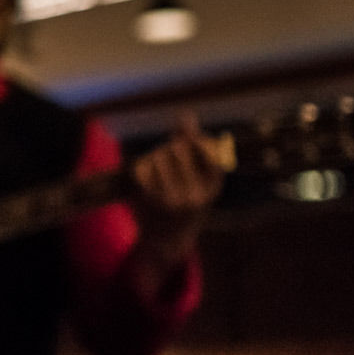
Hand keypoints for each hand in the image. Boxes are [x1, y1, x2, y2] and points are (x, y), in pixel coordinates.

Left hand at [132, 111, 225, 264]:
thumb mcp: (197, 178)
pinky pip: (143, 168)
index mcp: (212, 188)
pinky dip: (141, 167)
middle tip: (168, 156)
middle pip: (179, 148)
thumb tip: (185, 114)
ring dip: (155, 156)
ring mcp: (172, 200)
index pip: (209, 152)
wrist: (168, 240)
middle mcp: (195, 196)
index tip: (189, 140)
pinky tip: (145, 178)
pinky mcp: (150, 202)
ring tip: (157, 169)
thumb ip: (193, 145)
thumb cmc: (185, 199)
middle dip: (171, 148)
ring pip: (159, 156)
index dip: (198, 141)